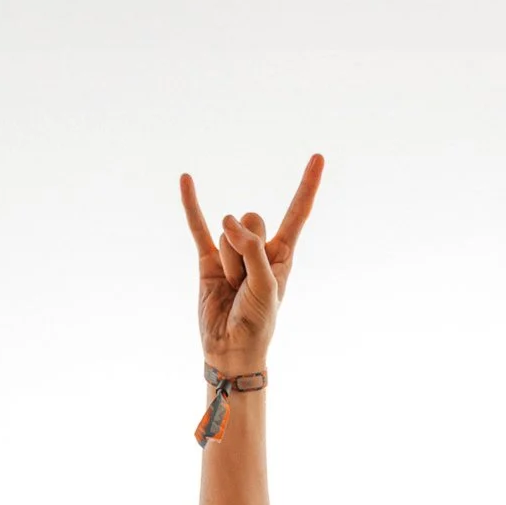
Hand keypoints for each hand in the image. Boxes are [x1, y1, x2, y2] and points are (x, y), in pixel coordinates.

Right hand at [179, 156, 322, 373]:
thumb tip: (227, 220)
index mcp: (283, 253)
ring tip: (232, 288)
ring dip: (229, 263)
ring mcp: (231, 251)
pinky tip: (186, 180)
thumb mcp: (267, 286)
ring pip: (228, 232)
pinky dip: (191, 204)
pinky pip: (198, 226)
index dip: (307, 186)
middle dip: (247, 250)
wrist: (231, 348)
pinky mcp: (207, 259)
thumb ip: (252, 250)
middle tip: (246, 282)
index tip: (318, 156)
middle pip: (252, 219)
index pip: (297, 213)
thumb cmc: (258, 321)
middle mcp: (259, 247)